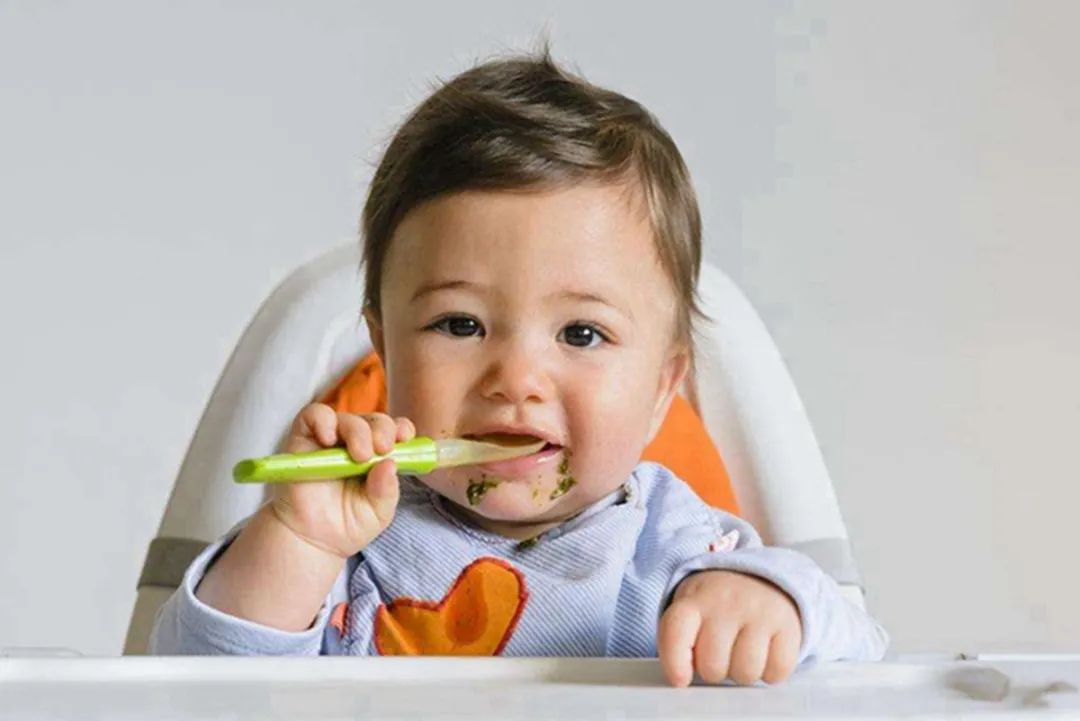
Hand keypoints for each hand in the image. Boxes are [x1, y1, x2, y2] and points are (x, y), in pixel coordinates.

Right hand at [268, 403, 415, 558]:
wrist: (312, 541)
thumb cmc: (348, 525)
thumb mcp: (378, 513)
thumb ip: (386, 491)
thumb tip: (390, 464)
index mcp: (378, 456)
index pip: (394, 430)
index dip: (402, 428)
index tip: (405, 437)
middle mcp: (355, 443)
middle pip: (374, 420)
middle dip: (383, 430)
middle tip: (383, 449)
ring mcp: (330, 440)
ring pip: (347, 418)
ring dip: (358, 431)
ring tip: (360, 456)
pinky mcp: (303, 439)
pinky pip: (313, 415)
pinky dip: (324, 421)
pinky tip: (330, 440)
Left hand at [658, 570, 802, 686]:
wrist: (762, 576)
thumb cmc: (719, 604)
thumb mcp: (691, 608)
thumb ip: (679, 639)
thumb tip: (680, 679)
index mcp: (695, 599)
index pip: (675, 631)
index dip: (674, 662)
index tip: (680, 679)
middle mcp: (727, 603)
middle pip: (712, 667)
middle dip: (714, 670)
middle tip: (721, 653)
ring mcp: (759, 612)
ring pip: (745, 672)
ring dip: (742, 672)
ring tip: (742, 652)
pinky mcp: (788, 625)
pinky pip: (777, 671)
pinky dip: (771, 671)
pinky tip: (765, 652)